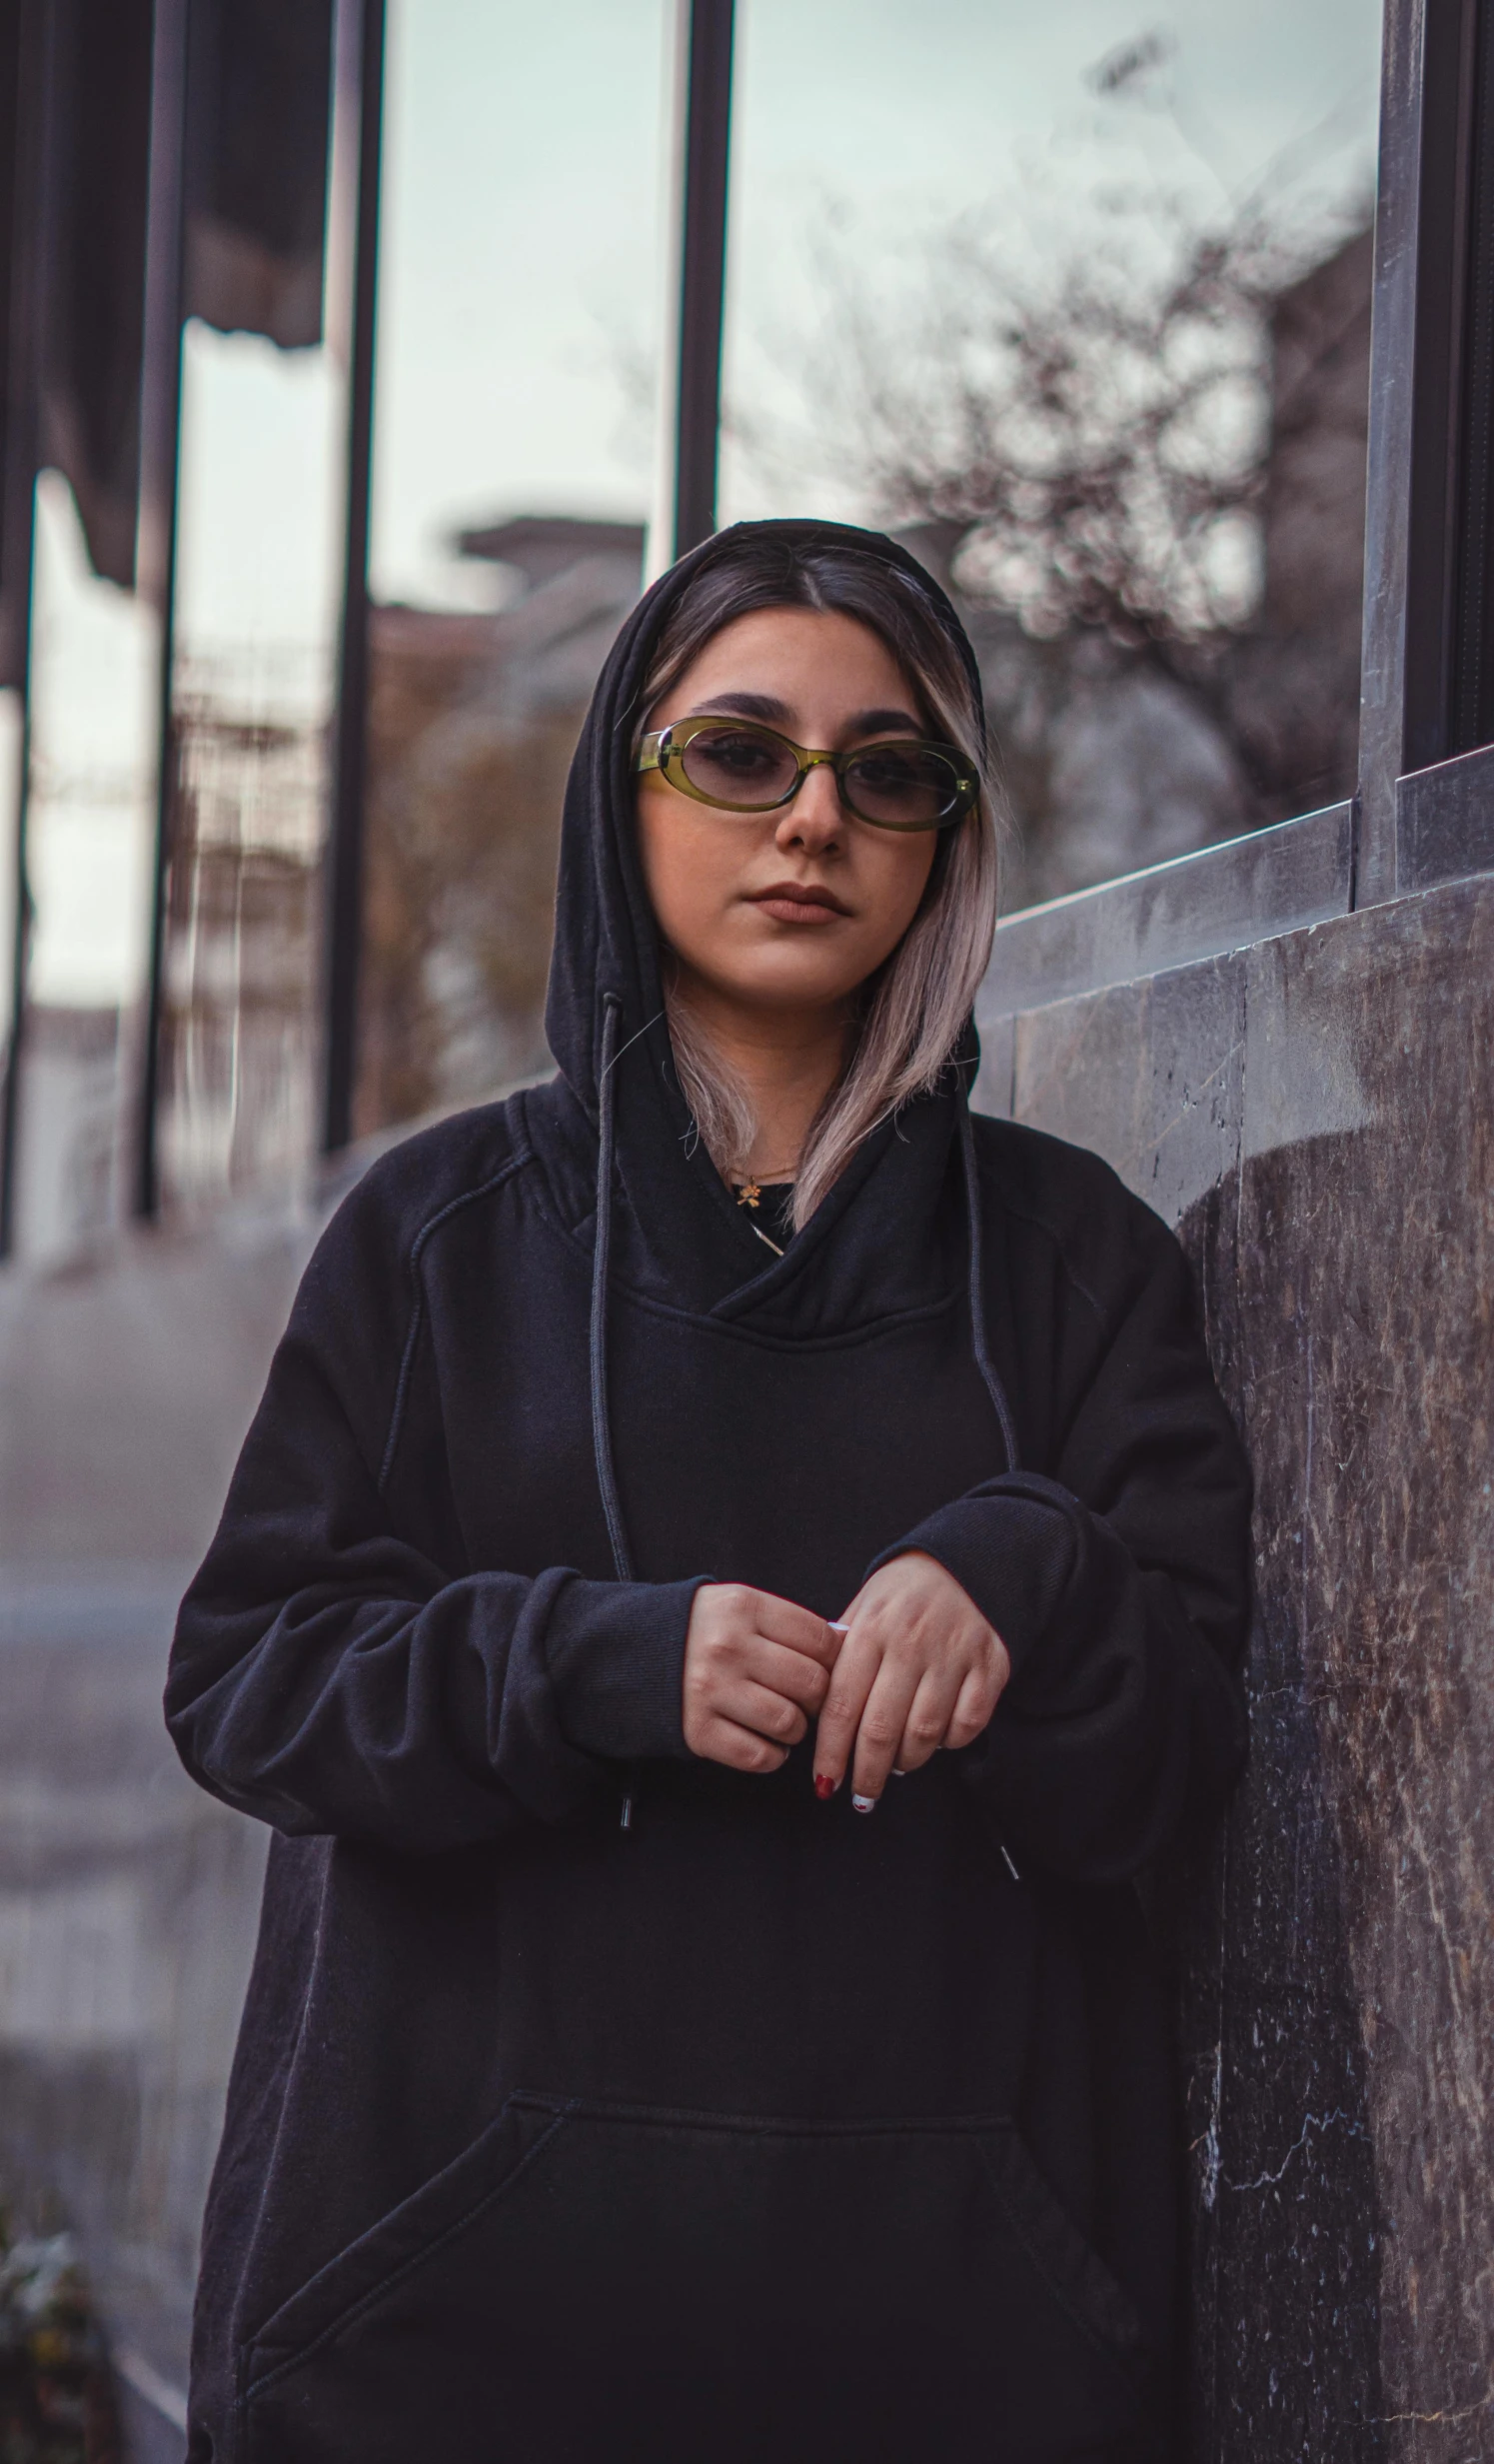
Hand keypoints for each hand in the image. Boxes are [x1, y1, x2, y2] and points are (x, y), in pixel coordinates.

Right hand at [682, 1584, 840, 1773]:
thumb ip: (786, 1624)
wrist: (631, 1654)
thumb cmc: (701, 1632)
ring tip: (784, 1720)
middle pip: (812, 1683)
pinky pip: (759, 1755)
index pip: (821, 1638)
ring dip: (796, 1729)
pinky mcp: (697, 1731)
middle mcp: (728, 1647)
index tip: (826, 1667)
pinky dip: (772, 1756)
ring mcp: (711, 1691)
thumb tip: (846, 1647)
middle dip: (819, 1698)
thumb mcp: (739, 1607)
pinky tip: (766, 1742)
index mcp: (743, 1607)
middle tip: (807, 1699)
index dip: (835, 1659)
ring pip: (790, 1722)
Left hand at [813, 1552, 1008, 1809]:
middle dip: (868, 1774)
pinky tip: (937, 1741)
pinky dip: (950, 1742)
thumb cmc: (901, 1597)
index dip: (831, 1753)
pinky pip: (967, 1724)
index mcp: (870, 1631)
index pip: (842, 1706)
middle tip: (862, 1797)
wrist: (964, 1564)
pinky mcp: (990, 1666)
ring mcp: (953, 1655)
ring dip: (907, 1761)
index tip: (825, 1784)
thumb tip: (812, 1713)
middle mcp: (910, 1644)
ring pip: (924, 1733)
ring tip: (897, 1767)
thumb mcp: (861, 1610)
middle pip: (881, 1729)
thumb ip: (838, 1657)